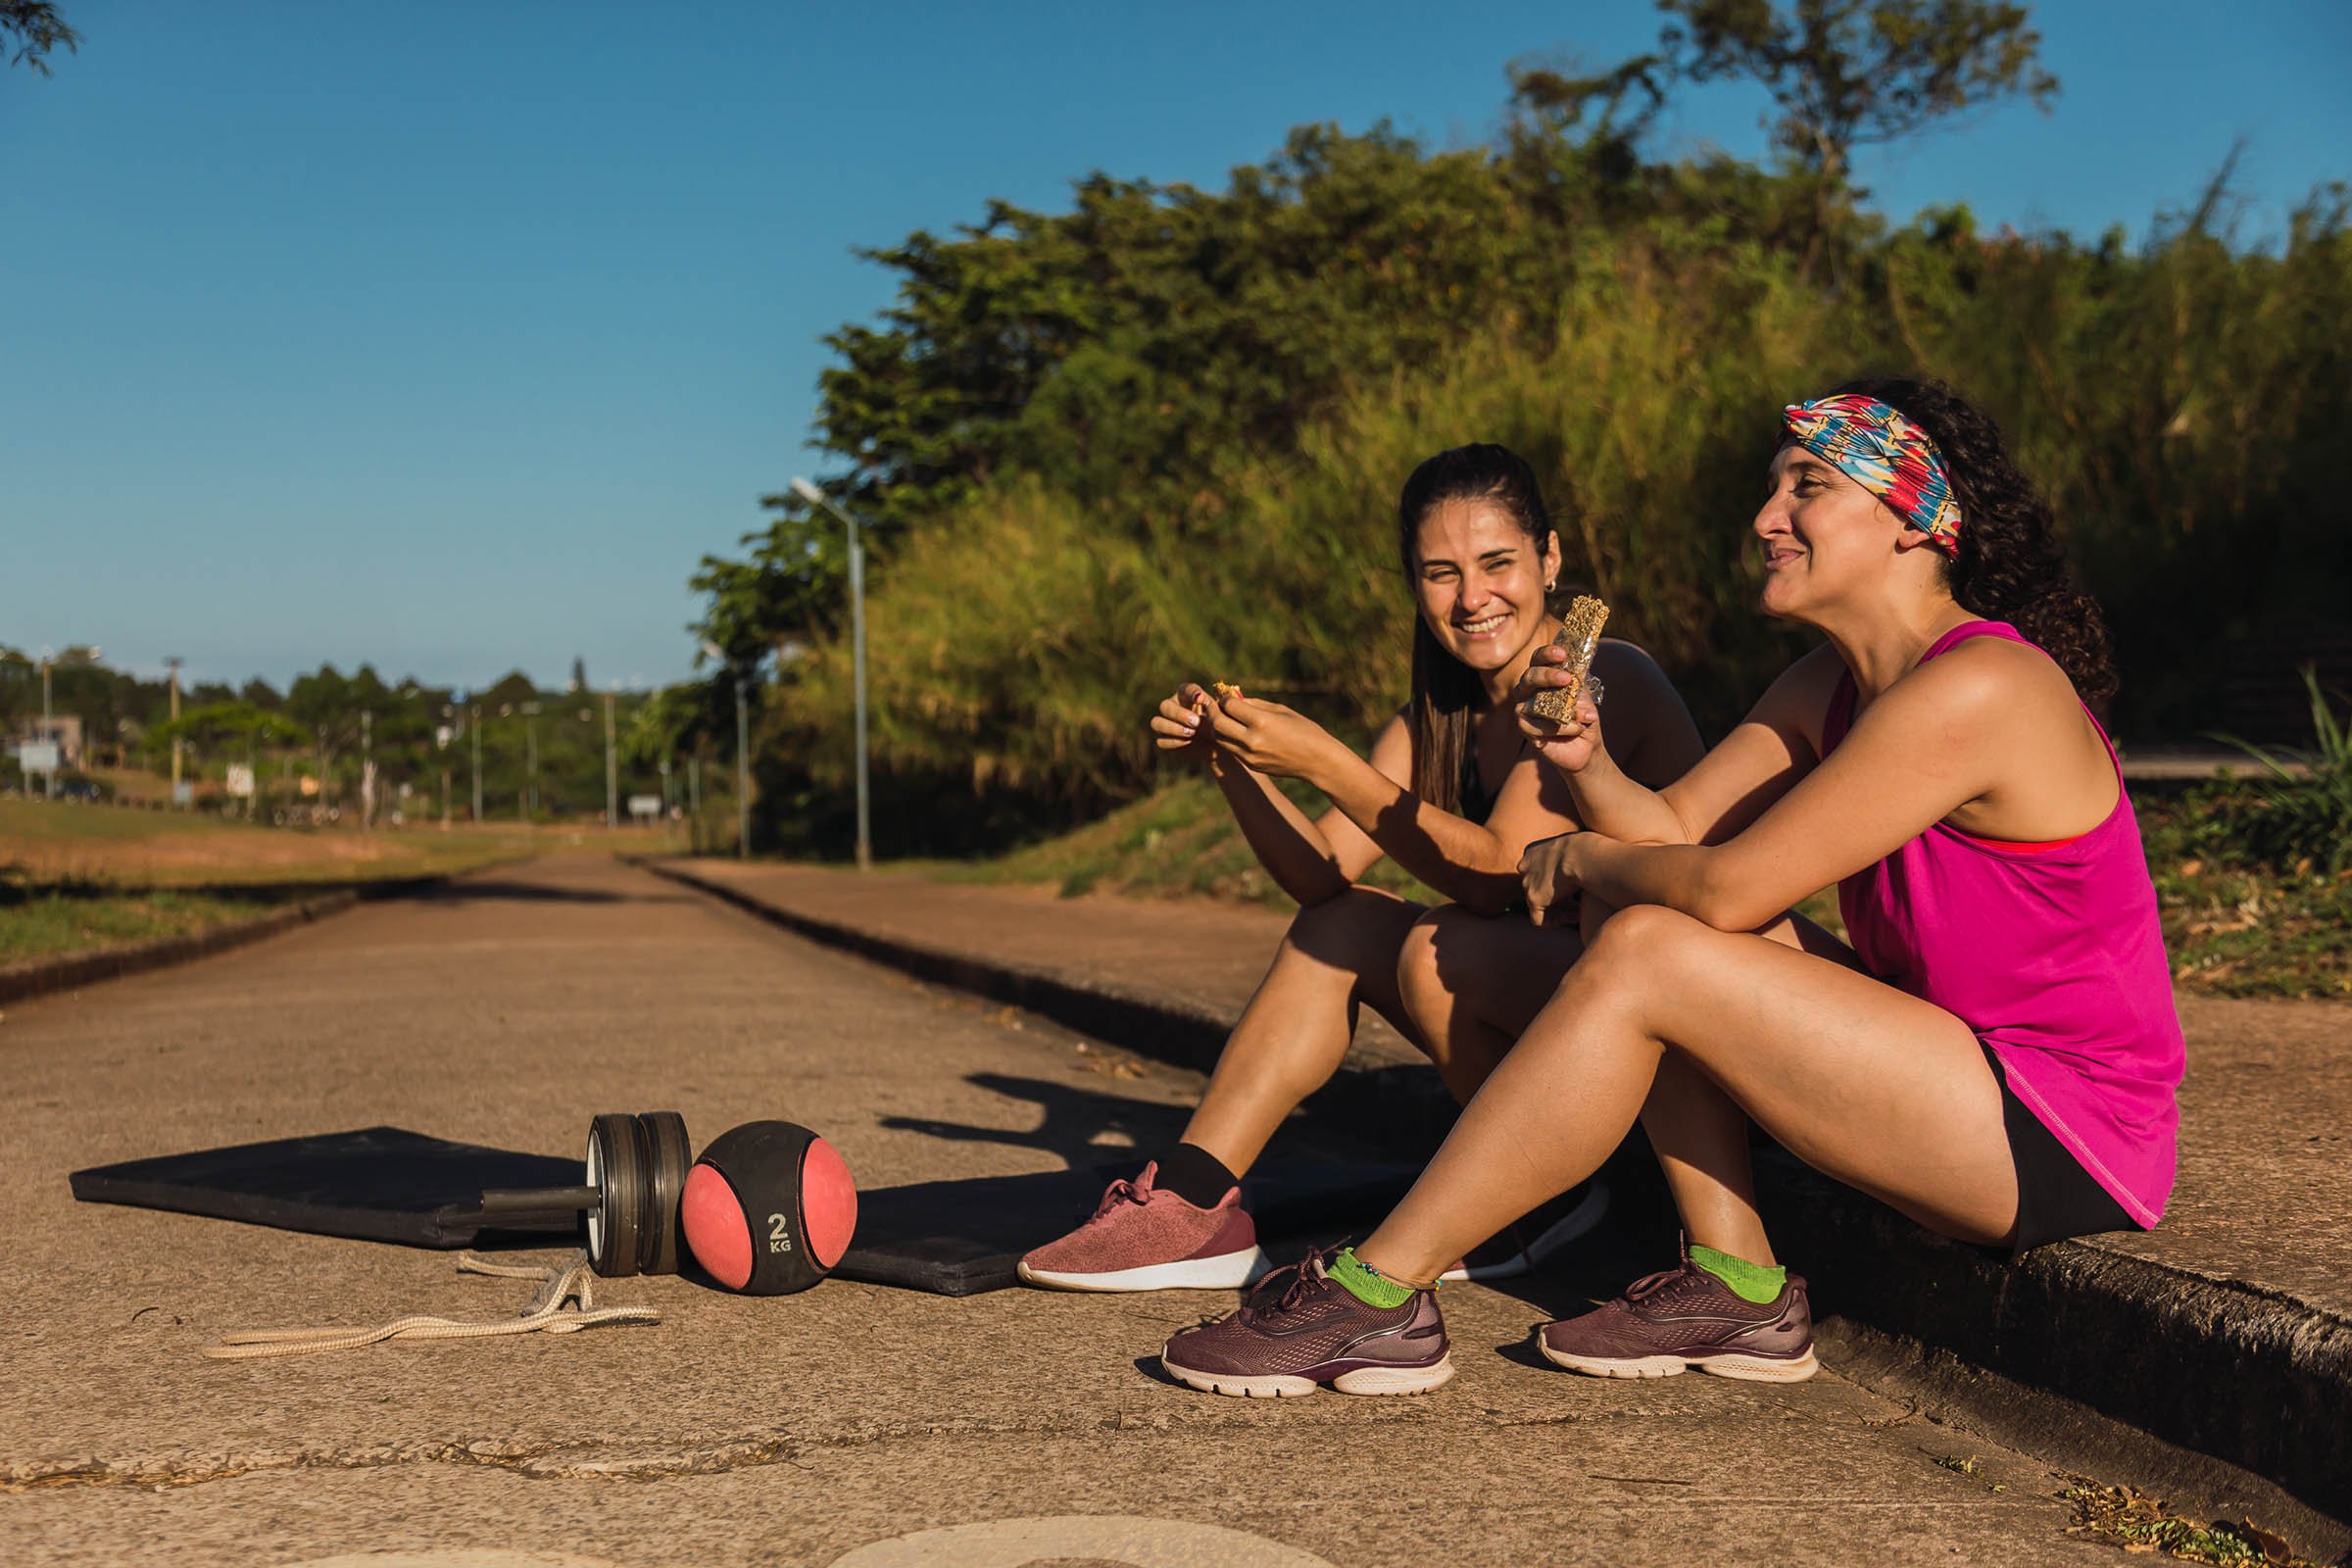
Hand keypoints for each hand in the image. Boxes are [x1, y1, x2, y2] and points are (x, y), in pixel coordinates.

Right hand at [1150, 683, 1220, 770]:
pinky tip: (1188, 742)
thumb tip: (1201, 699)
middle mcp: (1172, 707)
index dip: (1191, 693)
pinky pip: (1160, 741)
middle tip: (1196, 722)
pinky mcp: (1164, 740)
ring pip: (1156, 723)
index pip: (1185, 689)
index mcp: (1185, 695)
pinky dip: (1173, 742)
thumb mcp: (1219, 714)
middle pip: (1164, 706)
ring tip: (1191, 733)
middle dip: (1179, 714)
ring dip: (1172, 728)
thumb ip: (1211, 705)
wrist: (1216, 745)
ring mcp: (1165, 724)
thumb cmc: (1217, 725)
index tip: (1201, 699)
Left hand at [1201, 687, 1340, 782]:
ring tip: (1221, 717)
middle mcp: (1252, 740)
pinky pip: (1231, 749)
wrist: (1318, 761)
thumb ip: (1255, 704)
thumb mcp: (1281, 710)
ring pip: (1219, 739)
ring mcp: (1249, 755)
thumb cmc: (1304, 730)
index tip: (1227, 696)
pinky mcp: (1251, 765)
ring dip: (1216, 726)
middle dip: (1212, 712)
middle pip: (1217, 723)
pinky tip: (1232, 730)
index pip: (1229, 706)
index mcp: (1261, 722)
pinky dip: (1227, 738)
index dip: (1225, 699)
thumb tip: (1234, 698)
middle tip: (1213, 705)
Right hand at [1515, 644, 1605, 774]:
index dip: (1546, 654)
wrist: (1587, 744)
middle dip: (1547, 676)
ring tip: (1582, 716)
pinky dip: (1557, 727)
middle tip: (1566, 679)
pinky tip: (1575, 728)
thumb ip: (1577, 682)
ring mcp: (1524, 710)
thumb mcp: (1584, 695)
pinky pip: (1534, 726)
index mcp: (1543, 677)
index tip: (1562, 654)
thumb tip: (1575, 673)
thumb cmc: (1583, 715)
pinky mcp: (1525, 729)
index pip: (1538, 659)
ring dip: (1559, 709)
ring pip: (1528, 704)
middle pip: (1528, 677)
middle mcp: (1529, 691)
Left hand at [1518, 832, 1583, 926]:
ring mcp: (1527, 883)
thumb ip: (1575, 857)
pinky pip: (1539, 919)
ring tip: (1580, 911)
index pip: (1541, 871)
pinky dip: (1556, 920)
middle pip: (1539, 888)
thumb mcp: (1579, 848)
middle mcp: (1526, 866)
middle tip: (1578, 902)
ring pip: (1540, 904)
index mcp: (1533, 852)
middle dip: (1557, 897)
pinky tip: (1575, 917)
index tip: (1575, 887)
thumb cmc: (1589, 849)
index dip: (1557, 883)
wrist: (1583, 854)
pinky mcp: (1534, 898)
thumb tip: (1585, 863)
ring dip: (1559, 909)